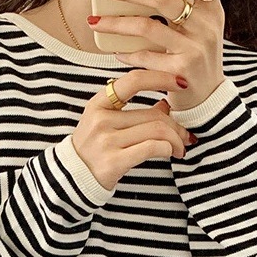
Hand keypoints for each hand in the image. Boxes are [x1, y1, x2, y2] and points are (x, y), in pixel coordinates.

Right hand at [71, 69, 194, 190]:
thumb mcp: (105, 124)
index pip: (133, 81)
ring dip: (176, 140)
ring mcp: (106, 141)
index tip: (180, 83)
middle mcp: (101, 120)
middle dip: (177, 126)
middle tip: (185, 136)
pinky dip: (167, 149)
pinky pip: (152, 148)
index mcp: (98, 104)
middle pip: (153, 115)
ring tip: (179, 148)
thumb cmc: (93, 150)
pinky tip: (170, 154)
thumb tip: (165, 104)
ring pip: (156, 131)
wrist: (72, 179)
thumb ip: (133, 113)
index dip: (160, 78)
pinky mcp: (114, 162)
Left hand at [88, 0, 225, 111]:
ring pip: (147, 27)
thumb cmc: (196, 58)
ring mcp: (194, 49)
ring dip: (116, 24)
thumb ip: (186, 6)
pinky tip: (116, 51)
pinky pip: (145, 57)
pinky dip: (128, 54)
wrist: (208, 100)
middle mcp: (206, 26)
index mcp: (210, 10)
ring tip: (94, 21)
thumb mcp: (201, 29)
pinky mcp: (181, 71)